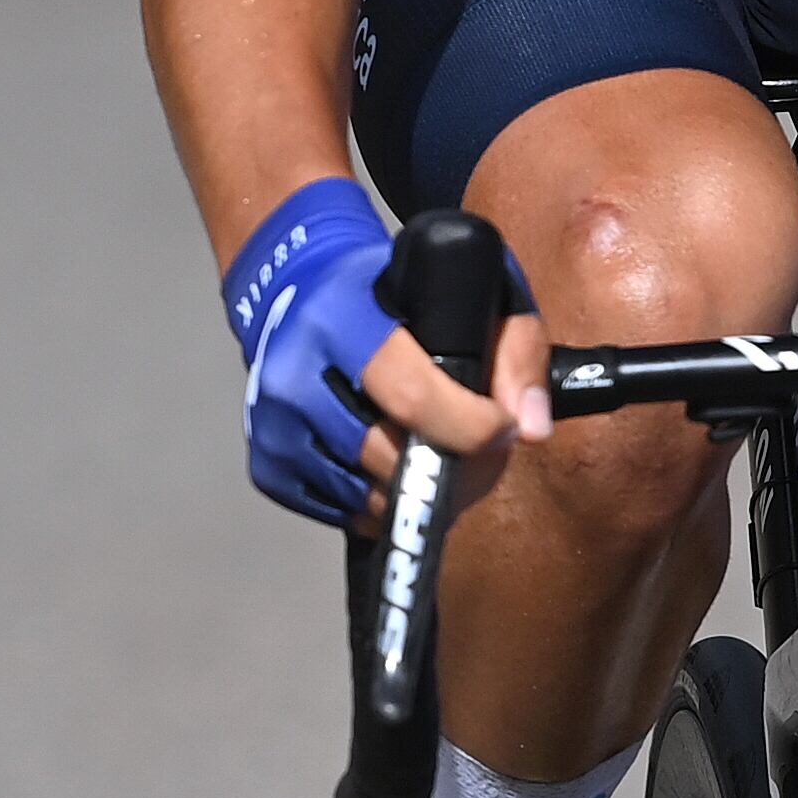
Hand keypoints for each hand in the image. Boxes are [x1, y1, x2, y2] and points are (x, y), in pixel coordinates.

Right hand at [220, 181, 544, 526]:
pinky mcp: (267, 465)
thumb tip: (530, 430)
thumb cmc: (397, 288)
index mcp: (340, 317)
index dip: (469, 426)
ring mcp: (272, 425)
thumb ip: (515, 346)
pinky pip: (339, 514)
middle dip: (451, 469)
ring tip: (448, 464)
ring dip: (419, 496)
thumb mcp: (469, 283)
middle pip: (386, 455)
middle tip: (485, 457)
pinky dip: (380, 507)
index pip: (410, 393)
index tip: (504, 429)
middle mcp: (292, 373)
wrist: (295, 287)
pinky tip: (401, 473)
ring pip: (364, 497)